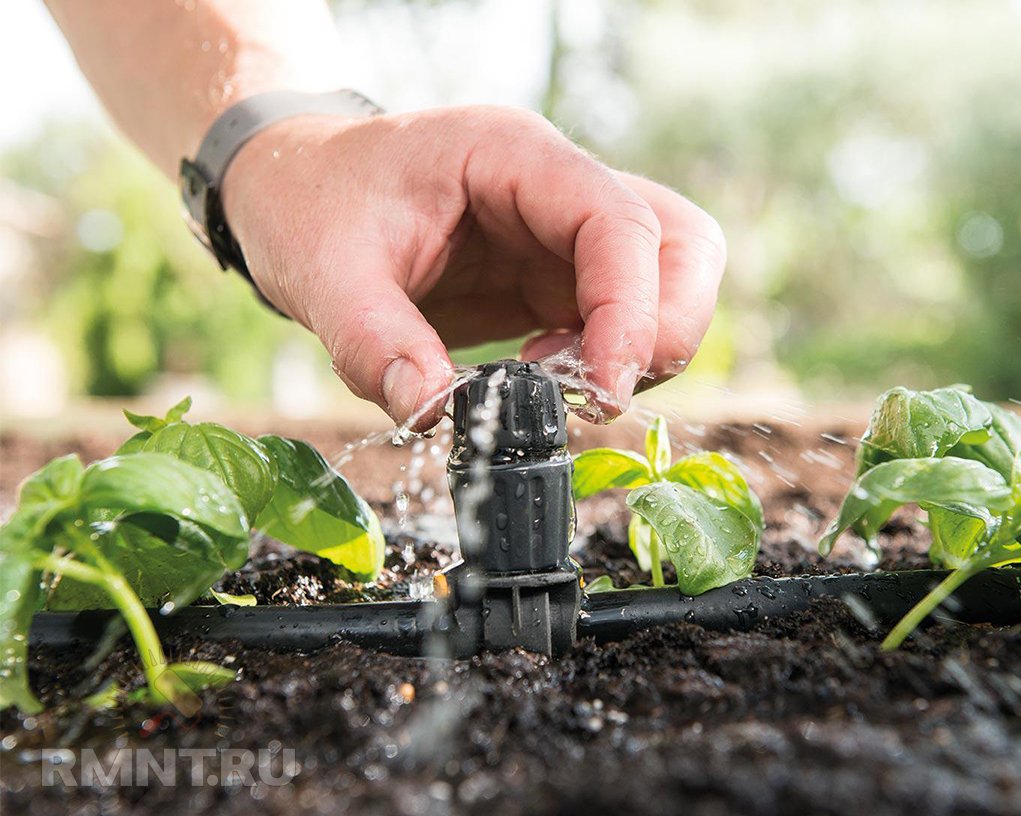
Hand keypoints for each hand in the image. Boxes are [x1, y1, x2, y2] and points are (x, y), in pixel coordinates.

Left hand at [221, 105, 725, 427]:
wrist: (296, 189)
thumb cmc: (311, 204)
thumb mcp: (324, 270)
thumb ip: (376, 342)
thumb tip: (435, 412)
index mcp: (514, 156)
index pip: (620, 222)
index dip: (632, 310)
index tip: (602, 389)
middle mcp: (559, 187)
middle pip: (681, 244)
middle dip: (664, 329)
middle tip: (595, 392)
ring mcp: (565, 232)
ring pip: (671, 280)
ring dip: (645, 347)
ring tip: (563, 386)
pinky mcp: (558, 277)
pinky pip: (624, 317)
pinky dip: (609, 361)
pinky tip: (546, 380)